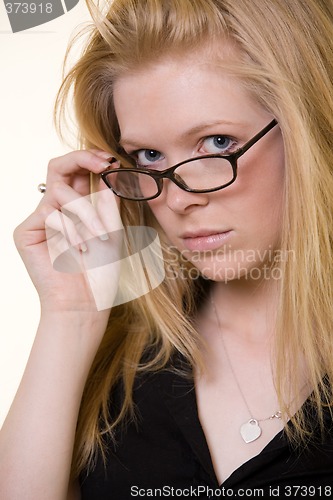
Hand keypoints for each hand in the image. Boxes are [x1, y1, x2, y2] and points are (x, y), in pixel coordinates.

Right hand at [14, 150, 122, 313]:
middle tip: (103, 164)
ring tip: (100, 237)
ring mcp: (39, 220)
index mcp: (75, 208)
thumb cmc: (100, 271)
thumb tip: (107, 173)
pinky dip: (71, 230)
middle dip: (82, 159)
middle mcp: (55, 210)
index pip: (76, 172)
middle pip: (58, 167)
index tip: (111, 160)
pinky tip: (80, 249)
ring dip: (87, 213)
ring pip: (61, 192)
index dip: (90, 158)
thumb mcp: (112, 230)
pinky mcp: (26, 232)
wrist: (85, 303)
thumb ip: (107, 201)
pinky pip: (50, 214)